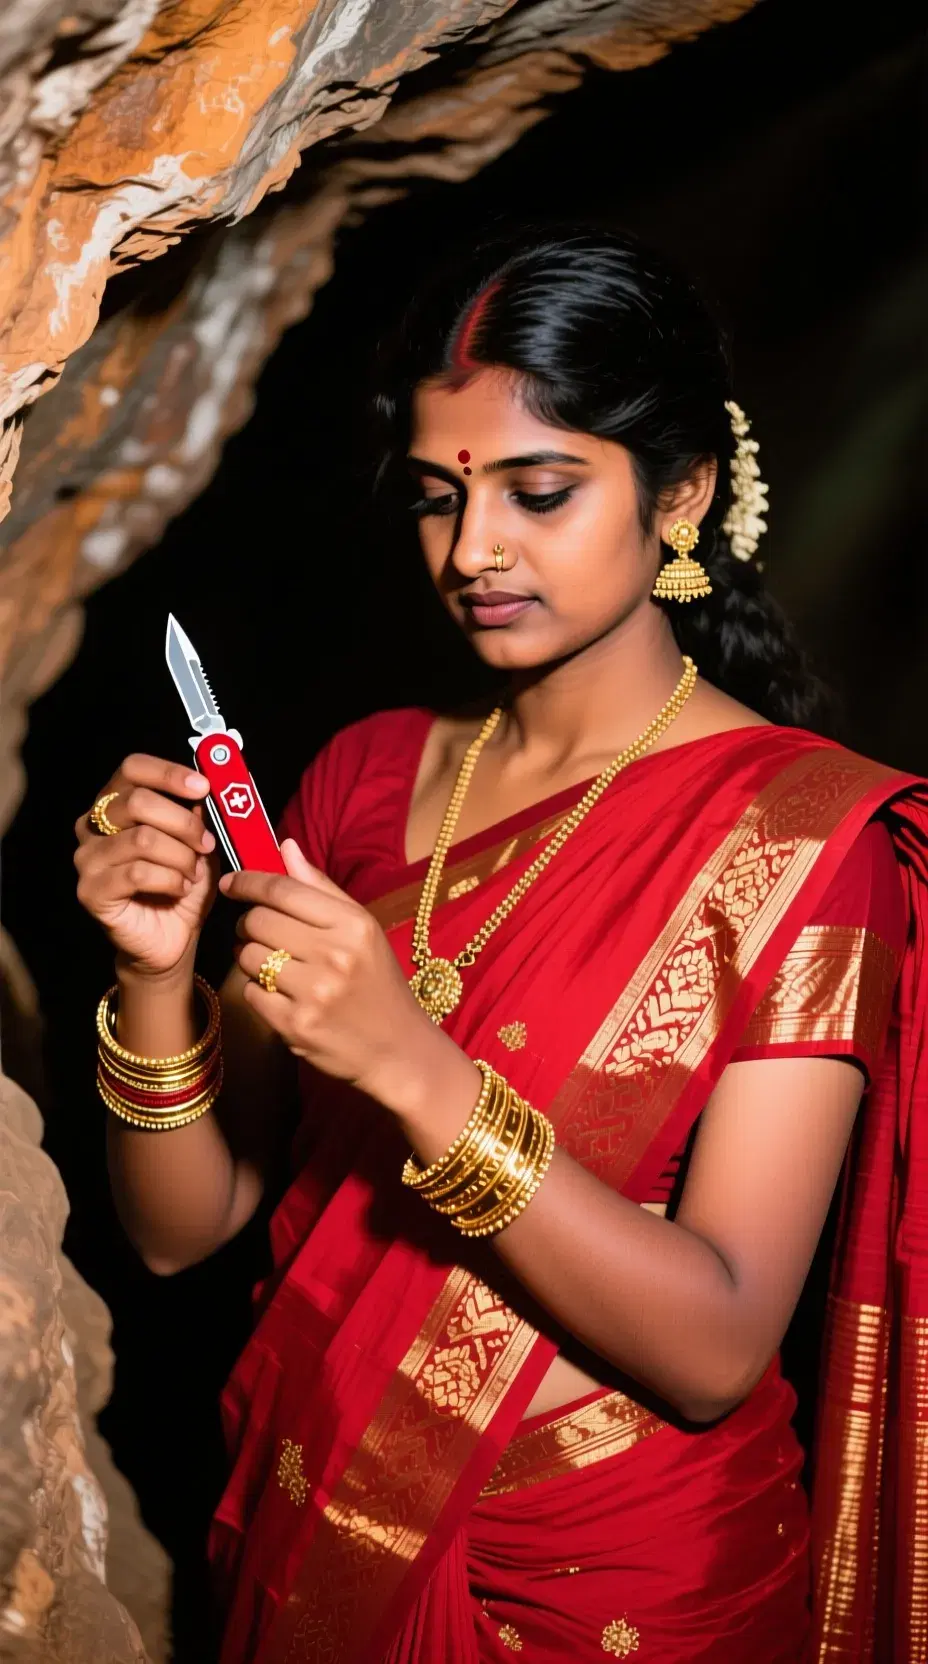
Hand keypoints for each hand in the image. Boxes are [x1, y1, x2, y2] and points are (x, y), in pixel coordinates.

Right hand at [74, 754, 218, 977]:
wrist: (170, 940)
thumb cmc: (181, 886)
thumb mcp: (198, 845)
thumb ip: (199, 814)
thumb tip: (208, 787)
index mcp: (116, 804)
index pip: (132, 768)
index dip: (168, 773)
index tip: (203, 787)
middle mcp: (92, 826)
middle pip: (138, 801)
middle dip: (184, 823)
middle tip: (206, 844)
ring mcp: (87, 858)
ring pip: (142, 839)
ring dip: (180, 857)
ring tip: (192, 874)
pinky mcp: (90, 890)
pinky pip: (137, 873)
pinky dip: (170, 880)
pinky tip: (180, 889)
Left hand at [221, 839, 437, 1101]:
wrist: (397, 1048)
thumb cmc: (377, 982)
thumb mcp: (362, 929)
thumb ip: (321, 888)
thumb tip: (285, 847)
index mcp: (353, 925)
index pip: (282, 890)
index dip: (248, 882)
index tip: (231, 883)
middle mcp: (335, 956)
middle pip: (258, 922)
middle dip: (249, 924)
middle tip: (257, 932)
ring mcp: (315, 993)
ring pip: (248, 957)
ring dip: (250, 958)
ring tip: (272, 965)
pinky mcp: (296, 1026)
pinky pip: (251, 994)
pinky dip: (258, 991)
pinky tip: (280, 994)